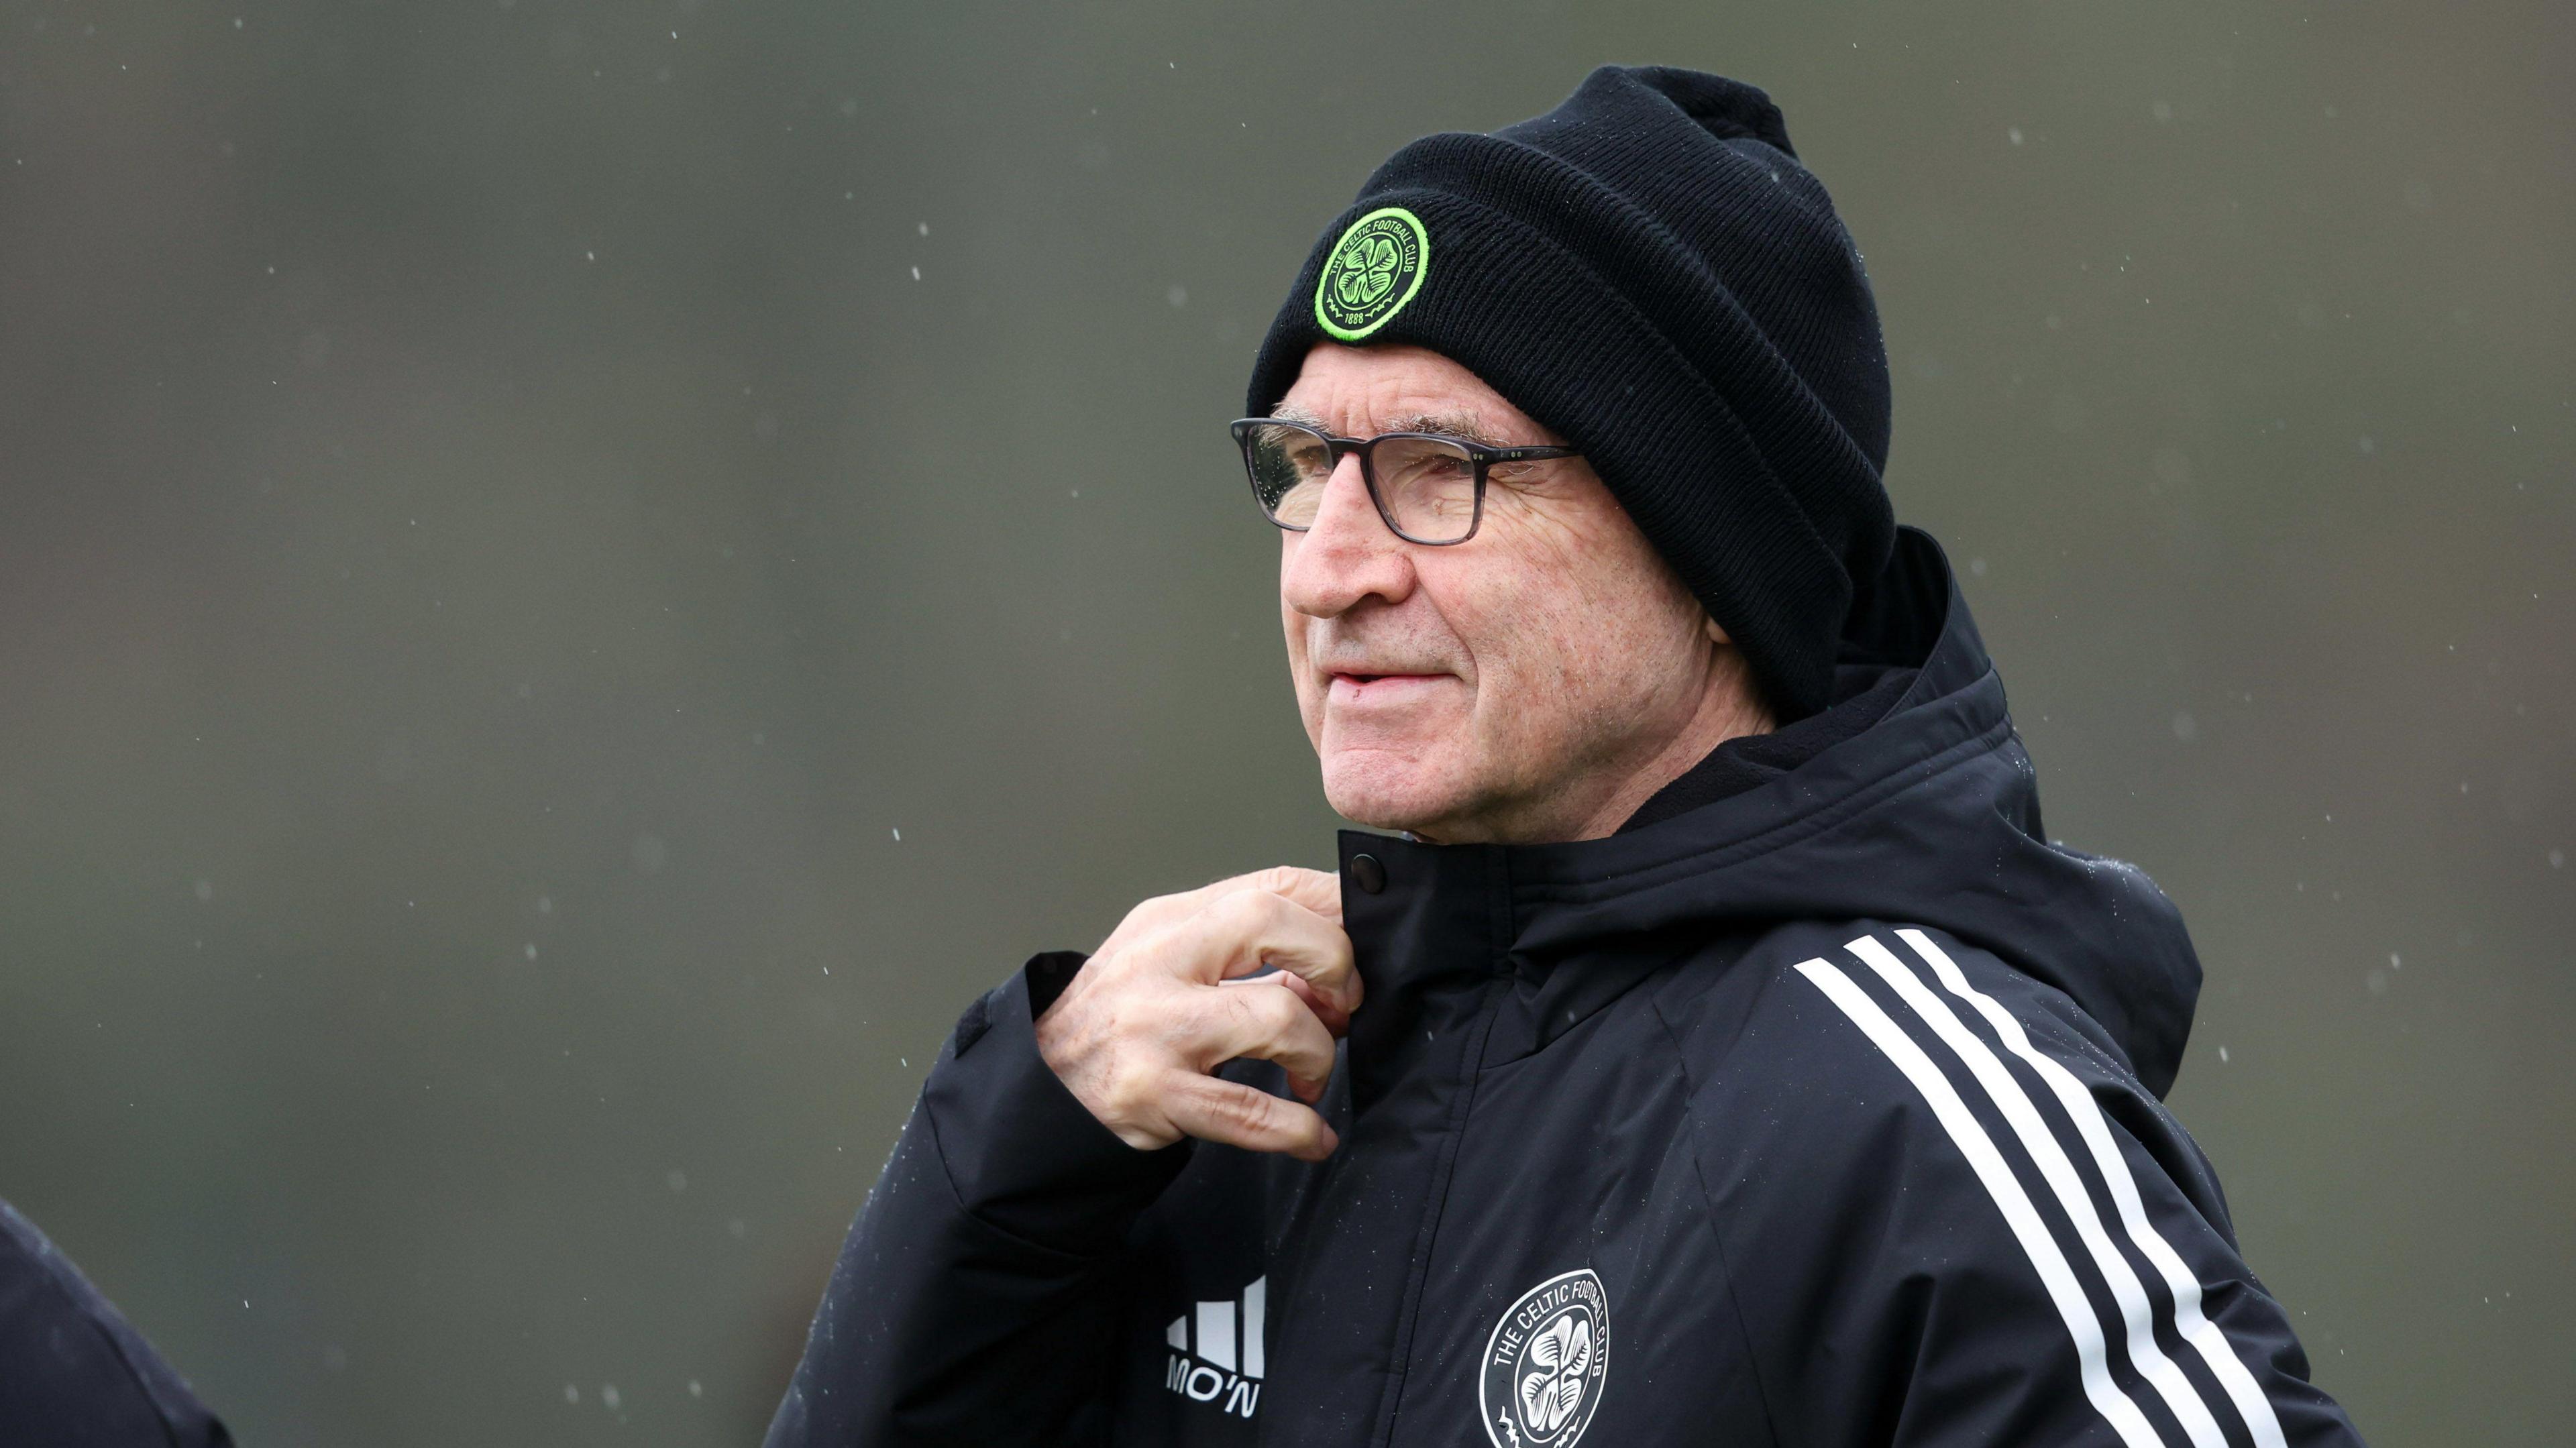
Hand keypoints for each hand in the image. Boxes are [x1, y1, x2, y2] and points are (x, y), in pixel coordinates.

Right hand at [1034, 866, 1358, 1160]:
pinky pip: (1250, 1112)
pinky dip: (1297, 1128)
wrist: (1038, 1087)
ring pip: (1275, 1019)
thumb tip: (1335, 975)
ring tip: (1311, 1075)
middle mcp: (1160, 962)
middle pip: (1272, 922)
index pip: (1272, 883)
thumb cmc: (1117, 1022)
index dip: (1335, 908)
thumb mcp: (1169, 963)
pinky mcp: (1155, 1093)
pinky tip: (1310, 1136)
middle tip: (1344, 1004)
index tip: (1362, 942)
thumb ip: (1244, 958)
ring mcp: (1155, 1028)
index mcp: (1171, 920)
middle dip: (1333, 961)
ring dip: (1317, 1053)